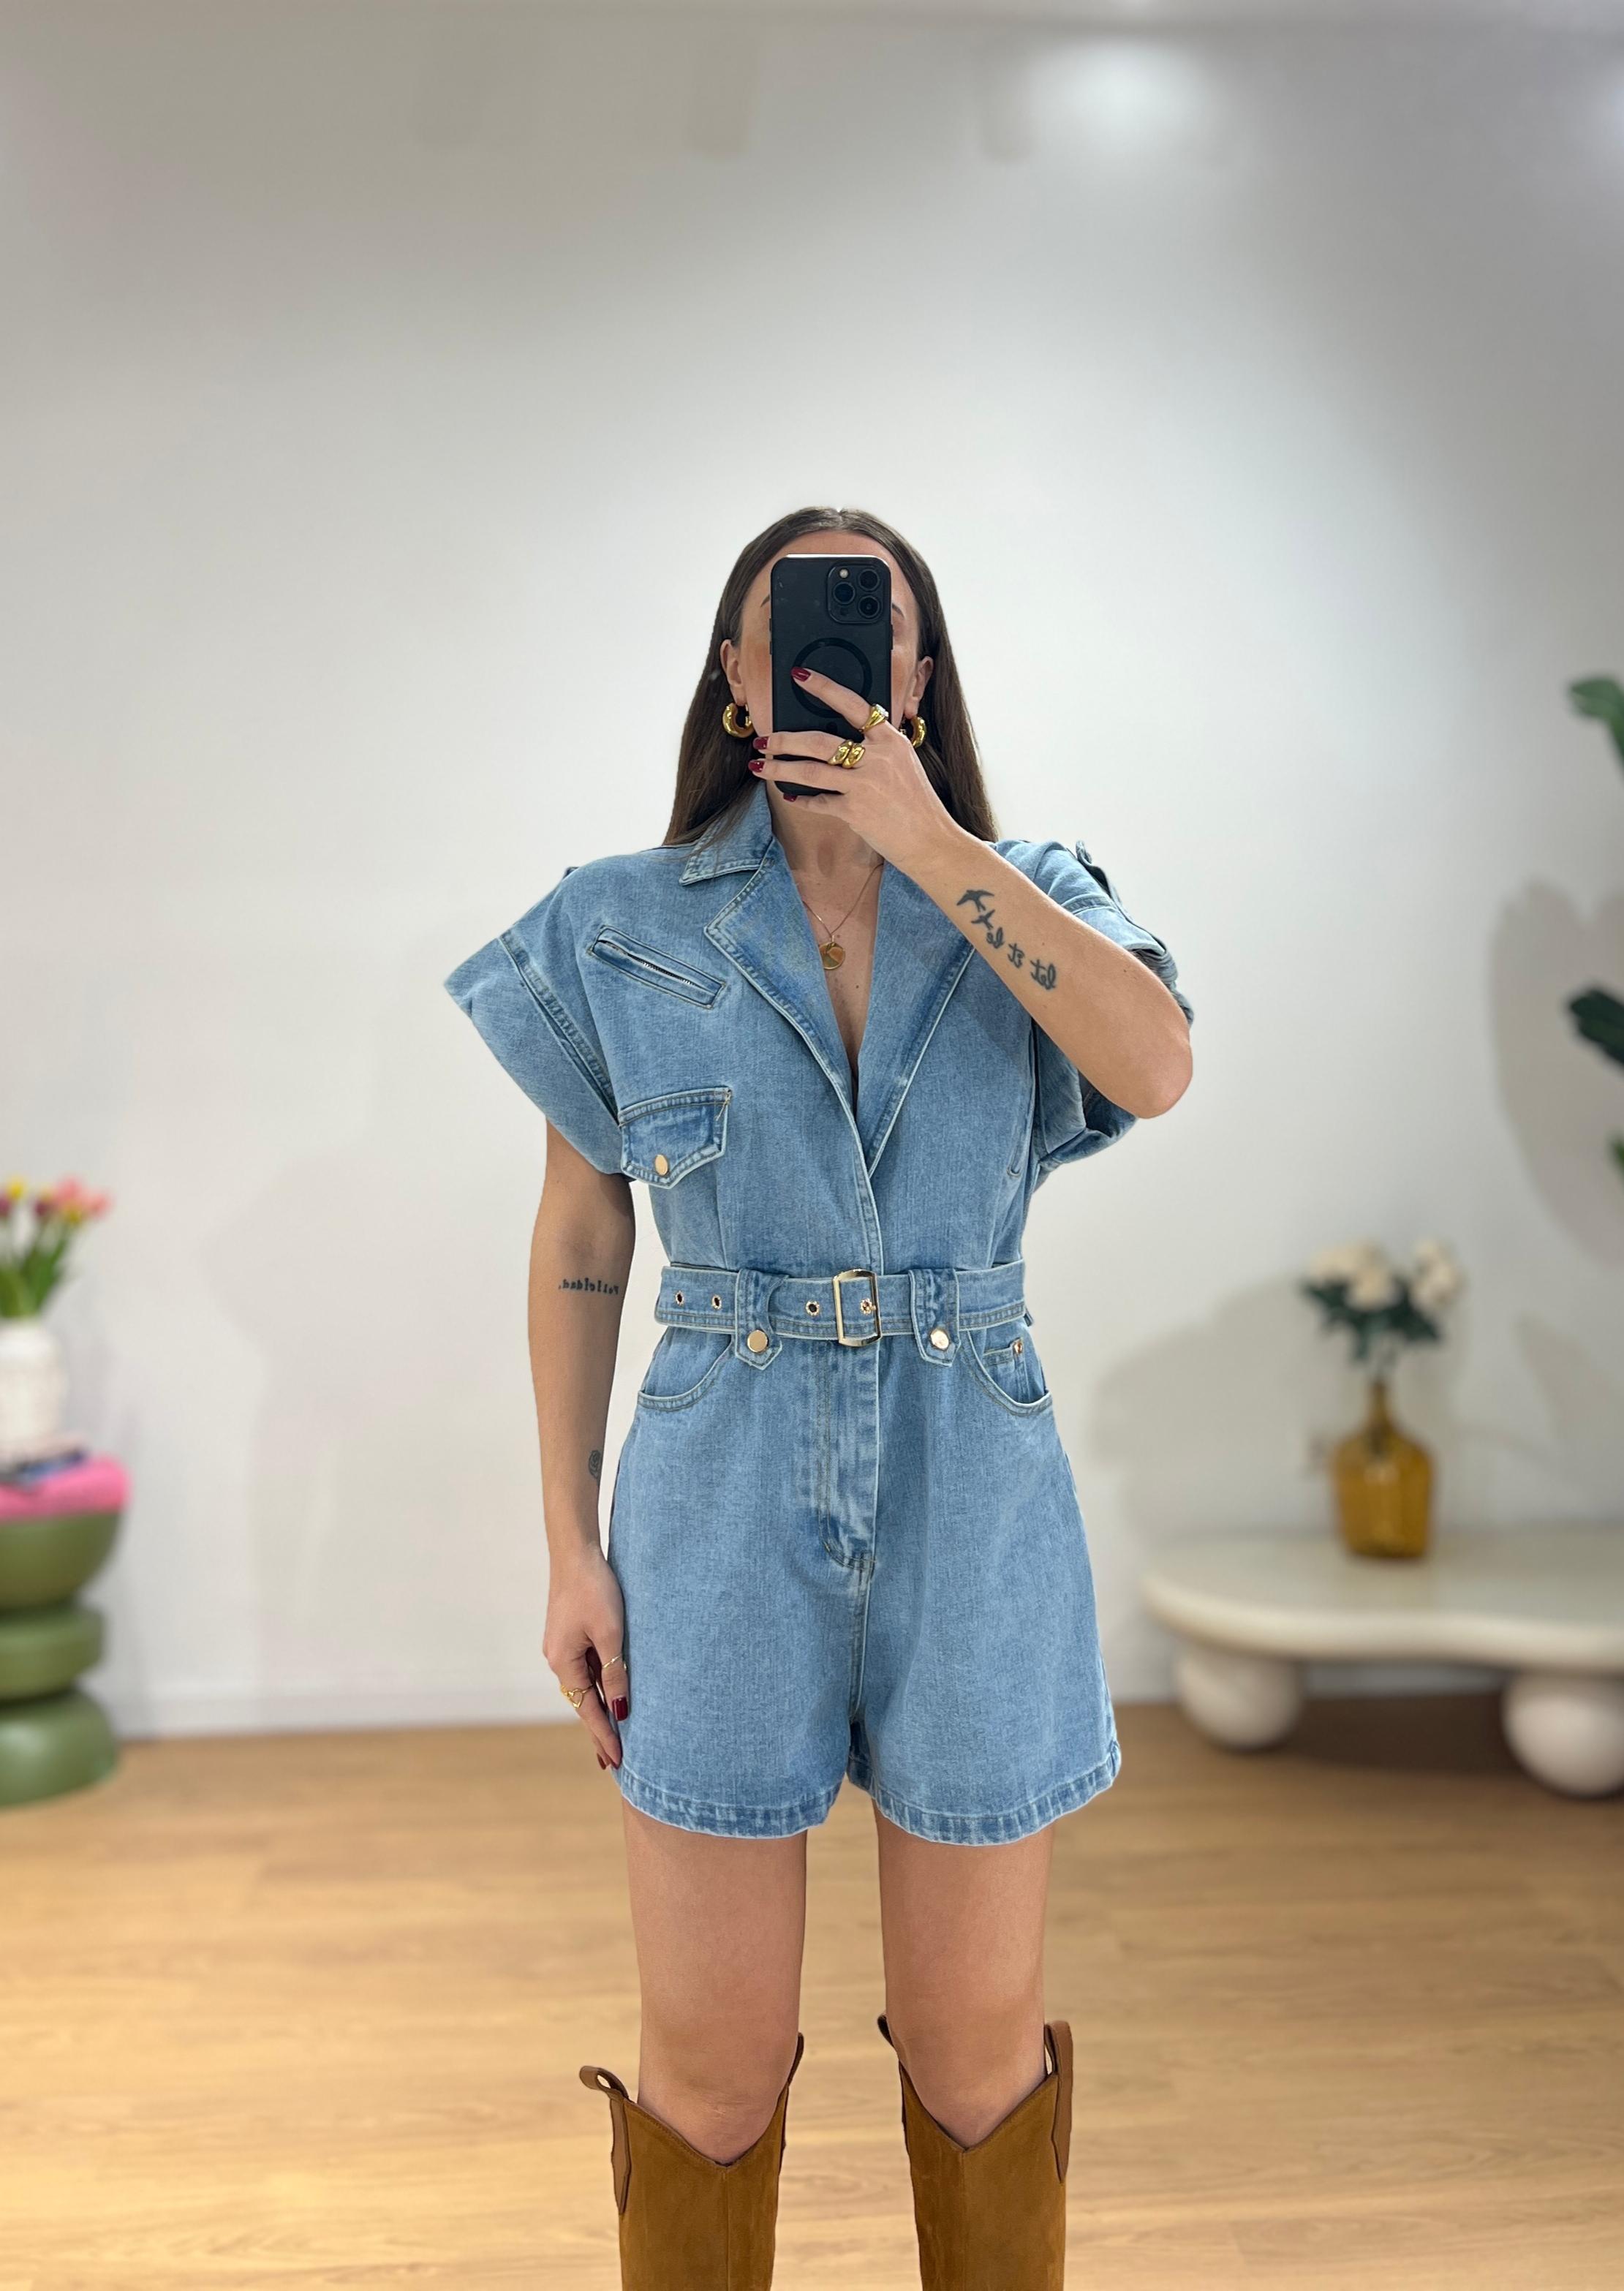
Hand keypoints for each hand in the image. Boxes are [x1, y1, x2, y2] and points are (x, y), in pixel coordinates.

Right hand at [543, 1545, 626, 1770]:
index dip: (604, 1735)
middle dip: (599, 1730)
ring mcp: (562, 1647)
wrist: (576, 1552)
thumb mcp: (611, 1635)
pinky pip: (587, 1668)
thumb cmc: (594, 1589)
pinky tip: (610, 1695)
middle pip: (582, 1702)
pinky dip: (599, 1685)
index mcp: (563, 1662)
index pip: (587, 1710)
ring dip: (601, 1708)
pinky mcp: (570, 1634)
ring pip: (585, 1685)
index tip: (617, 1762)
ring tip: (615, 1736)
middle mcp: (558, 1659)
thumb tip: (621, 1711)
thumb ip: (616, 1674)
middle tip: (614, 1763)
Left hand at [752, 670, 950, 873]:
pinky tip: (789, 796)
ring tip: (759, 766)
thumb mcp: (902, 763)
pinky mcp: (854, 811)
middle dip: (784, 739)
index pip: (853, 704)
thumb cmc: (915, 801)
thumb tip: (838, 739)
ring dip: (779, 768)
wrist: (930, 839)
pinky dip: (801, 800)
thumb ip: (875, 748)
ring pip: (809, 771)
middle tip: (763, 739)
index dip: (824, 687)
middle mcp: (876, 758)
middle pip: (818, 741)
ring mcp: (864, 785)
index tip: (799, 676)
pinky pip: (818, 802)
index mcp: (890, 740)